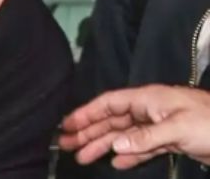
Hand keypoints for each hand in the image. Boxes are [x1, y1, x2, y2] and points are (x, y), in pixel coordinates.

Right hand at [60, 84, 209, 168]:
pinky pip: (142, 147)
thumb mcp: (178, 128)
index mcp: (148, 99)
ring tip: (83, 157)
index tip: (67, 125)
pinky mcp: (171, 141)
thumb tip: (116, 145)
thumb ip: (145, 137)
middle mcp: (150, 111)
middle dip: (89, 131)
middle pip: (112, 120)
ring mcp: (159, 126)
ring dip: (104, 145)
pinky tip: (117, 162)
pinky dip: (129, 155)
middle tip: (66, 144)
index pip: (110, 104)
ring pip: (124, 136)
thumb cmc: (209, 124)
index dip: (86, 113)